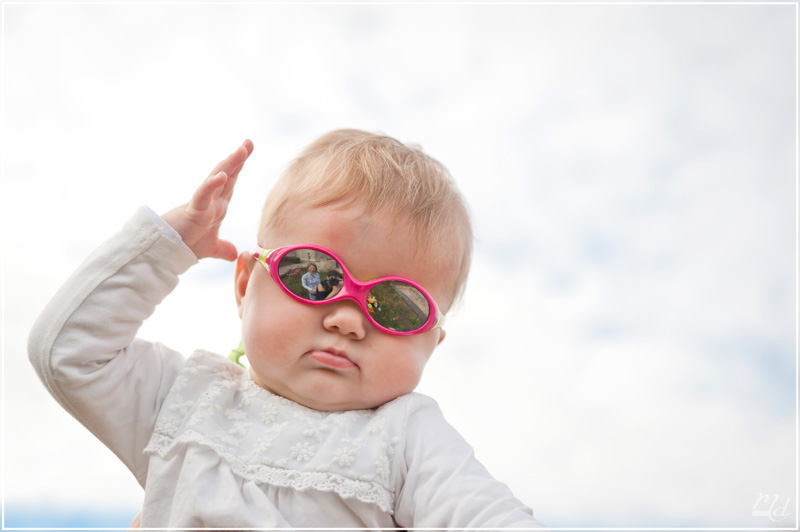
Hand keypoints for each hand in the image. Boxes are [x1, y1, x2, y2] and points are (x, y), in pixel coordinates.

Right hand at [162, 140, 253, 259]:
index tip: (248, 149)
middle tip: (249, 142)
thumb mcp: (210, 247)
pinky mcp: (194, 211)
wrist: (168, 252)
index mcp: (217, 206)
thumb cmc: (186, 244)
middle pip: (227, 175)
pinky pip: (203, 196)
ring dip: (229, 165)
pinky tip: (222, 176)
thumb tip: (235, 254)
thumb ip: (223, 248)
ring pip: (217, 180)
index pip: (230, 182)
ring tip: (241, 151)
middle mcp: (212, 201)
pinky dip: (212, 185)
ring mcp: (203, 204)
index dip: (239, 166)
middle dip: (238, 158)